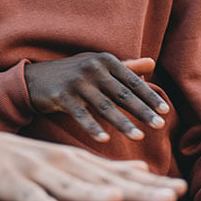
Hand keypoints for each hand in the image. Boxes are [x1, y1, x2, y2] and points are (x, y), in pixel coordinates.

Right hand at [0, 128, 186, 200]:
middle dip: (139, 190)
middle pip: (106, 181)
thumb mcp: (70, 164)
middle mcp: (65, 165)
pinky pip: (32, 199)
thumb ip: (106, 171)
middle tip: (173, 194)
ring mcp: (40, 174)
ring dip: (93, 193)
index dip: (151, 185)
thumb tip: (143, 172)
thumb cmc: (27, 162)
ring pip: (70, 186)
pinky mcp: (15, 185)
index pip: (121, 177)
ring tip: (118, 199)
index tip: (182, 189)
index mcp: (80, 163)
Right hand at [24, 52, 169, 141]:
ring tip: (139, 136)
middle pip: (122, 94)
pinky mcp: (61, 96)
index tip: (165, 111)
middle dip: (142, 111)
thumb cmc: (73, 74)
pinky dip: (93, 128)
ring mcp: (77, 82)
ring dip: (123, 123)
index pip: (133, 81)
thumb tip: (152, 62)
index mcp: (105, 60)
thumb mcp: (98, 66)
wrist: (35, 79)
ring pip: (105, 106)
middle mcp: (92, 68)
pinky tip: (106, 140)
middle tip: (160, 125)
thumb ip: (126, 66)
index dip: (149, 96)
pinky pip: (81, 115)